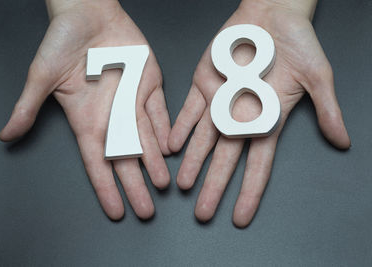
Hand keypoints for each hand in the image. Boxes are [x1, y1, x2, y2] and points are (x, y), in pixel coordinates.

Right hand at [0, 0, 170, 219]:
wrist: (88, 12)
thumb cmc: (61, 41)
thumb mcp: (42, 76)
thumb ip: (28, 107)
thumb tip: (6, 135)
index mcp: (87, 119)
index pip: (97, 162)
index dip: (106, 188)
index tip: (117, 211)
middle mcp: (112, 116)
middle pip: (125, 159)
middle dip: (136, 185)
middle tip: (147, 211)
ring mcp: (132, 101)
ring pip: (147, 139)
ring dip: (154, 161)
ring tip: (162, 185)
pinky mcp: (149, 84)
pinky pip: (160, 111)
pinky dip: (166, 129)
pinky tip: (171, 148)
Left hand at [168, 0, 349, 226]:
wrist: (272, 13)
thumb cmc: (298, 43)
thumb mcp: (317, 77)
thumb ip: (326, 109)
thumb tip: (344, 141)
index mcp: (267, 120)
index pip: (258, 165)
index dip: (249, 192)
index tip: (240, 216)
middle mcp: (241, 116)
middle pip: (226, 159)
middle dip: (214, 186)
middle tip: (202, 212)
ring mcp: (220, 101)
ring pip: (204, 139)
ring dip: (192, 161)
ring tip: (182, 185)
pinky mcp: (204, 83)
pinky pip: (190, 110)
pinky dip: (181, 127)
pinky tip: (171, 145)